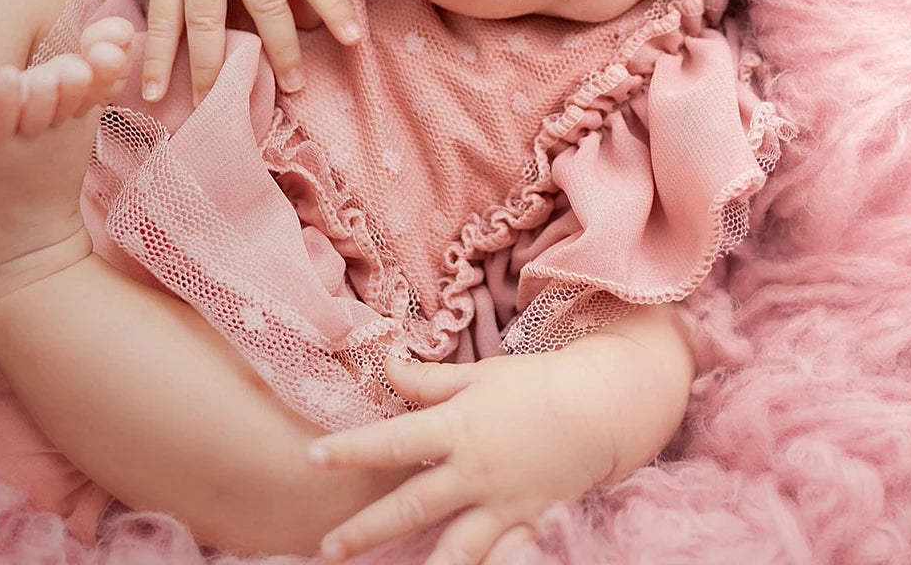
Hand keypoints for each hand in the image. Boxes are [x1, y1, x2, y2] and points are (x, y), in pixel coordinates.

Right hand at [134, 0, 359, 104]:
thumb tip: (316, 27)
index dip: (334, 3)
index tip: (354, 39)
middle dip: (280, 45)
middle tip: (292, 86)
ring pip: (205, 16)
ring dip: (210, 64)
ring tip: (214, 104)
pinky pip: (161, 19)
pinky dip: (157, 58)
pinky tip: (156, 91)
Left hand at [307, 352, 618, 564]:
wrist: (599, 409)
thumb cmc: (533, 384)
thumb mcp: (478, 375)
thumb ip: (427, 380)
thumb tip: (384, 365)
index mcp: (457, 428)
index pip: (392, 442)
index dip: (350, 450)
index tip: (312, 459)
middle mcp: (474, 472)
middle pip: (411, 506)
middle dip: (367, 530)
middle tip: (326, 547)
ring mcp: (501, 505)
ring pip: (453, 549)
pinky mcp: (526, 525)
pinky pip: (499, 559)